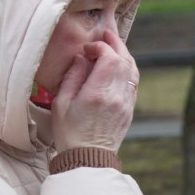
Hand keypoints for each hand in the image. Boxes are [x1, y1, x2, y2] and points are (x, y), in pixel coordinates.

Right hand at [50, 28, 138, 152]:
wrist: (87, 159)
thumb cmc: (69, 133)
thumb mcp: (61, 103)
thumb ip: (73, 76)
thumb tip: (84, 58)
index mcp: (97, 94)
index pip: (109, 58)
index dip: (100, 46)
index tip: (88, 49)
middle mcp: (116, 97)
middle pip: (125, 60)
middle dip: (116, 44)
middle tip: (107, 34)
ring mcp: (126, 103)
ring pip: (133, 70)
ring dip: (124, 55)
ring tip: (114, 45)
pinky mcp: (129, 110)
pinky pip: (133, 83)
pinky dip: (127, 69)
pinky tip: (119, 65)